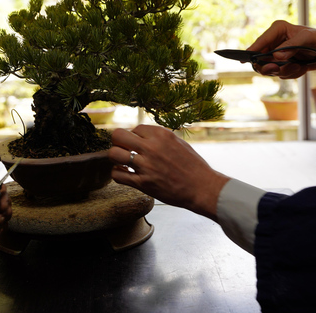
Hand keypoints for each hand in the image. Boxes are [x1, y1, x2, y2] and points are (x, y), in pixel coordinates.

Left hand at [107, 125, 228, 220]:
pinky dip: (117, 173)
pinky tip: (123, 173)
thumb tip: (143, 134)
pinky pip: (118, 175)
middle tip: (123, 148)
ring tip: (122, 160)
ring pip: (114, 154)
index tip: (138, 143)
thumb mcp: (178, 142)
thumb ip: (160, 137)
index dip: (135, 136)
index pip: (135, 128)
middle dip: (118, 141)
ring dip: (115, 156)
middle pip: (118, 135)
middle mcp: (151, 148)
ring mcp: (145, 166)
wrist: (202, 188)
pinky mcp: (143, 183)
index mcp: (161, 135)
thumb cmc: (193, 166)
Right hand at [247, 20, 315, 80]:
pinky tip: (301, 68)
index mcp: (278, 29)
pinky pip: (280, 74)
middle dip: (270, 65)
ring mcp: (277, 54)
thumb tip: (276, 56)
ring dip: (284, 70)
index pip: (262, 40)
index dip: (253, 50)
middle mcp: (275, 41)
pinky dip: (291, 73)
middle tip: (275, 69)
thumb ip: (292, 46)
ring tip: (298, 66)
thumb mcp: (309, 39)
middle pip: (260, 57)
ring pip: (270, 68)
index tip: (245, 59)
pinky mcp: (282, 64)